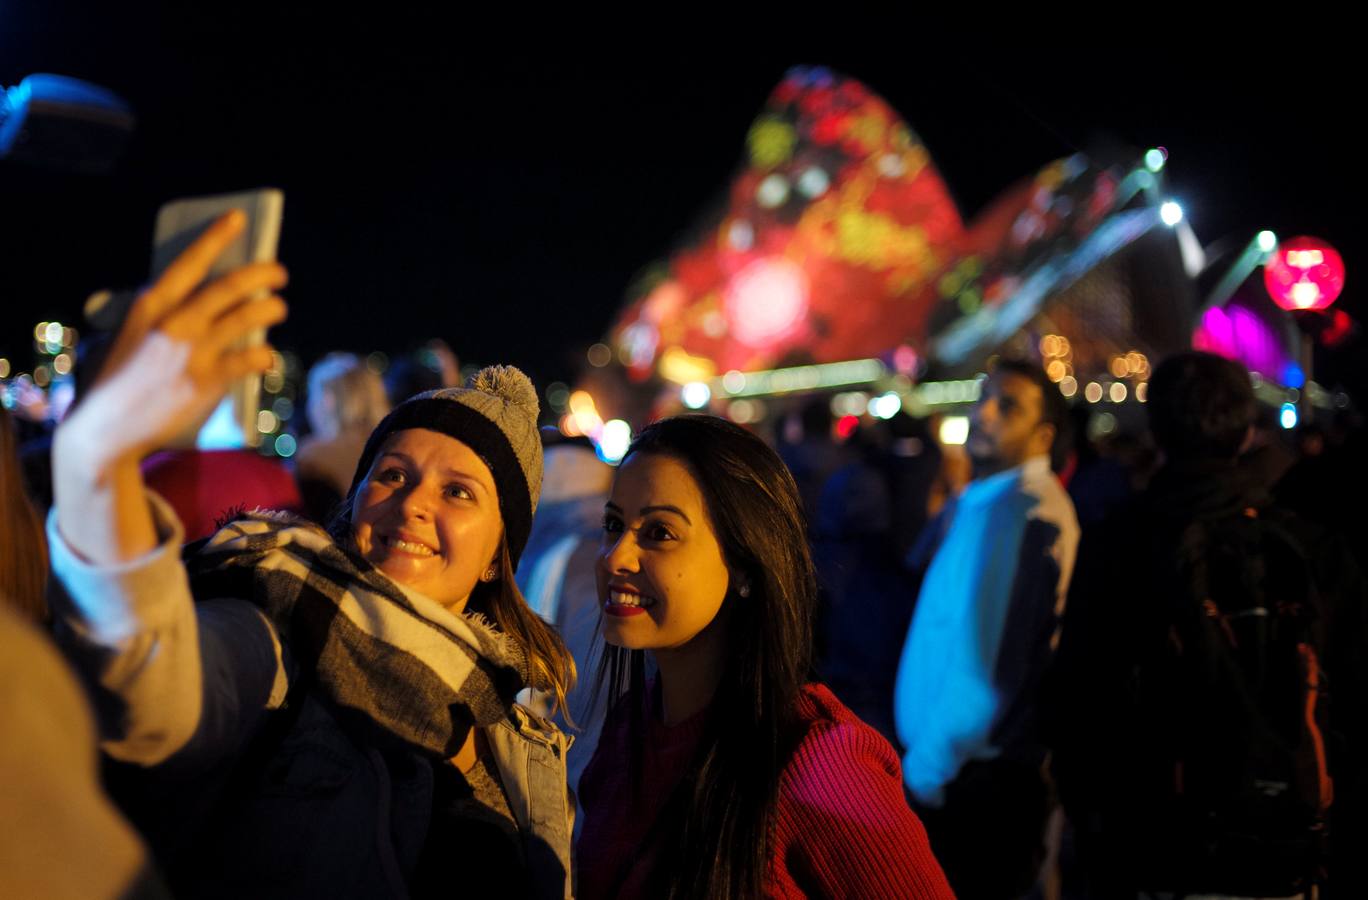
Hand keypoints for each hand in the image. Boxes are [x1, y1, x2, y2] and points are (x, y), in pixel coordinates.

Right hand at [60, 210, 288, 467]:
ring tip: (278, 309)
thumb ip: (162, 317)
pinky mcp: (207, 381)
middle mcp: (174, 323)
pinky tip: (269, 358)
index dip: (216, 238)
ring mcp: (192, 352)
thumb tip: (200, 302)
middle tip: (280, 273)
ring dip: (272, 309)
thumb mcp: (130, 335)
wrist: (106, 429)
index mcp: (151, 306)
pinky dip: (266, 356)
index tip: (238, 219)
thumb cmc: (118, 381)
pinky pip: (251, 358)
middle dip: (263, 274)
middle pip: (231, 286)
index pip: (189, 263)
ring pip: (248, 317)